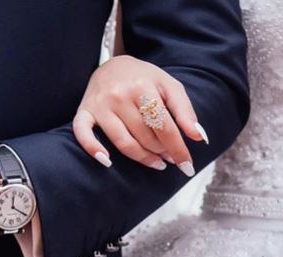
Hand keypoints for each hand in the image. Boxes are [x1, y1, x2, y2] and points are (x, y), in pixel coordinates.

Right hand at [73, 55, 205, 175]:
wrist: (112, 64)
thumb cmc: (144, 78)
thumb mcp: (169, 86)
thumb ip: (185, 111)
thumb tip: (200, 137)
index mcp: (142, 87)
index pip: (164, 126)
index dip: (178, 148)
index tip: (187, 165)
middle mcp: (119, 95)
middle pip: (145, 136)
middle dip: (162, 151)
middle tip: (170, 157)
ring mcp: (99, 104)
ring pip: (123, 142)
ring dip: (143, 158)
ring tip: (156, 162)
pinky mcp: (84, 111)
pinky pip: (83, 134)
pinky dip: (93, 149)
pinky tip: (107, 162)